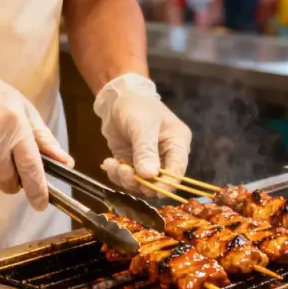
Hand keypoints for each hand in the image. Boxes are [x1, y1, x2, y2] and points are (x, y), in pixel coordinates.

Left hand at [94, 74, 191, 195]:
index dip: (166, 184)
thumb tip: (149, 175)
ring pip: (141, 184)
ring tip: (114, 165)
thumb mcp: (142, 126)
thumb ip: (146, 150)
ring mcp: (148, 162)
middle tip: (125, 171)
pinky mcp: (132, 164)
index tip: (151, 190)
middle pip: (159, 182)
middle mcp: (166, 156)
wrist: (116, 98)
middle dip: (141, 182)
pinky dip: (117, 175)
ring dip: (126, 179)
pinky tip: (109, 163)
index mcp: (177, 144)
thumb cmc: (136, 105)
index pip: (177, 171)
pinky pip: (127, 179)